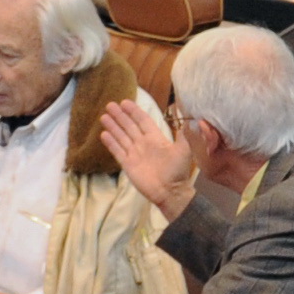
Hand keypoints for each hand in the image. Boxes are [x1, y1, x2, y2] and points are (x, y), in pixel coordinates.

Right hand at [99, 94, 197, 212]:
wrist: (170, 191)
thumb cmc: (178, 171)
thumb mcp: (184, 150)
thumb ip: (184, 134)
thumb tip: (190, 118)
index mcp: (156, 138)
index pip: (143, 120)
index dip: (134, 111)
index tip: (125, 102)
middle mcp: (143, 143)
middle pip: (129, 126)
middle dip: (120, 116)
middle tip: (110, 105)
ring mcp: (135, 154)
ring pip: (121, 136)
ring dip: (113, 126)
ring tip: (104, 116)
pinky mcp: (128, 164)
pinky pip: (117, 151)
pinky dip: (111, 143)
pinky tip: (103, 134)